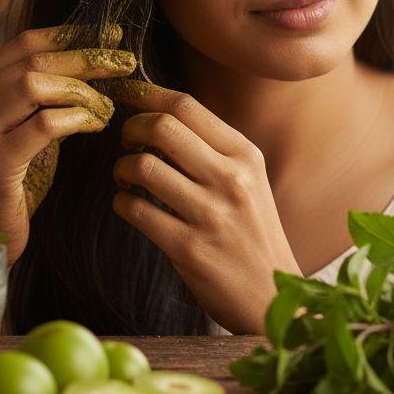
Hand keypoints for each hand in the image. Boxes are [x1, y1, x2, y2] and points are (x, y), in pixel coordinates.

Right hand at [0, 22, 135, 267]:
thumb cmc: (11, 182)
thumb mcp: (21, 128)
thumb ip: (40, 94)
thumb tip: (93, 56)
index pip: (24, 44)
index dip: (71, 35)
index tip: (111, 34)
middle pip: (33, 62)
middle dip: (86, 58)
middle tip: (126, 63)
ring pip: (35, 85)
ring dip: (83, 91)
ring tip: (108, 106)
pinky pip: (44, 125)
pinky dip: (78, 118)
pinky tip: (97, 124)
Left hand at [102, 80, 300, 333]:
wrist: (272, 297)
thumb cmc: (253, 233)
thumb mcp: (249, 180)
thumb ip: (213, 149)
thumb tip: (158, 114)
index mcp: (245, 155)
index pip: (187, 106)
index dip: (147, 96)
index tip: (129, 98)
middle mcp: (231, 179)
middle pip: (162, 127)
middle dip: (131, 128)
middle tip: (127, 141)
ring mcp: (211, 214)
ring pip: (143, 166)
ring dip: (122, 168)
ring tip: (125, 177)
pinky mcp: (189, 248)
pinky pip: (135, 210)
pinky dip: (121, 202)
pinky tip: (128, 205)